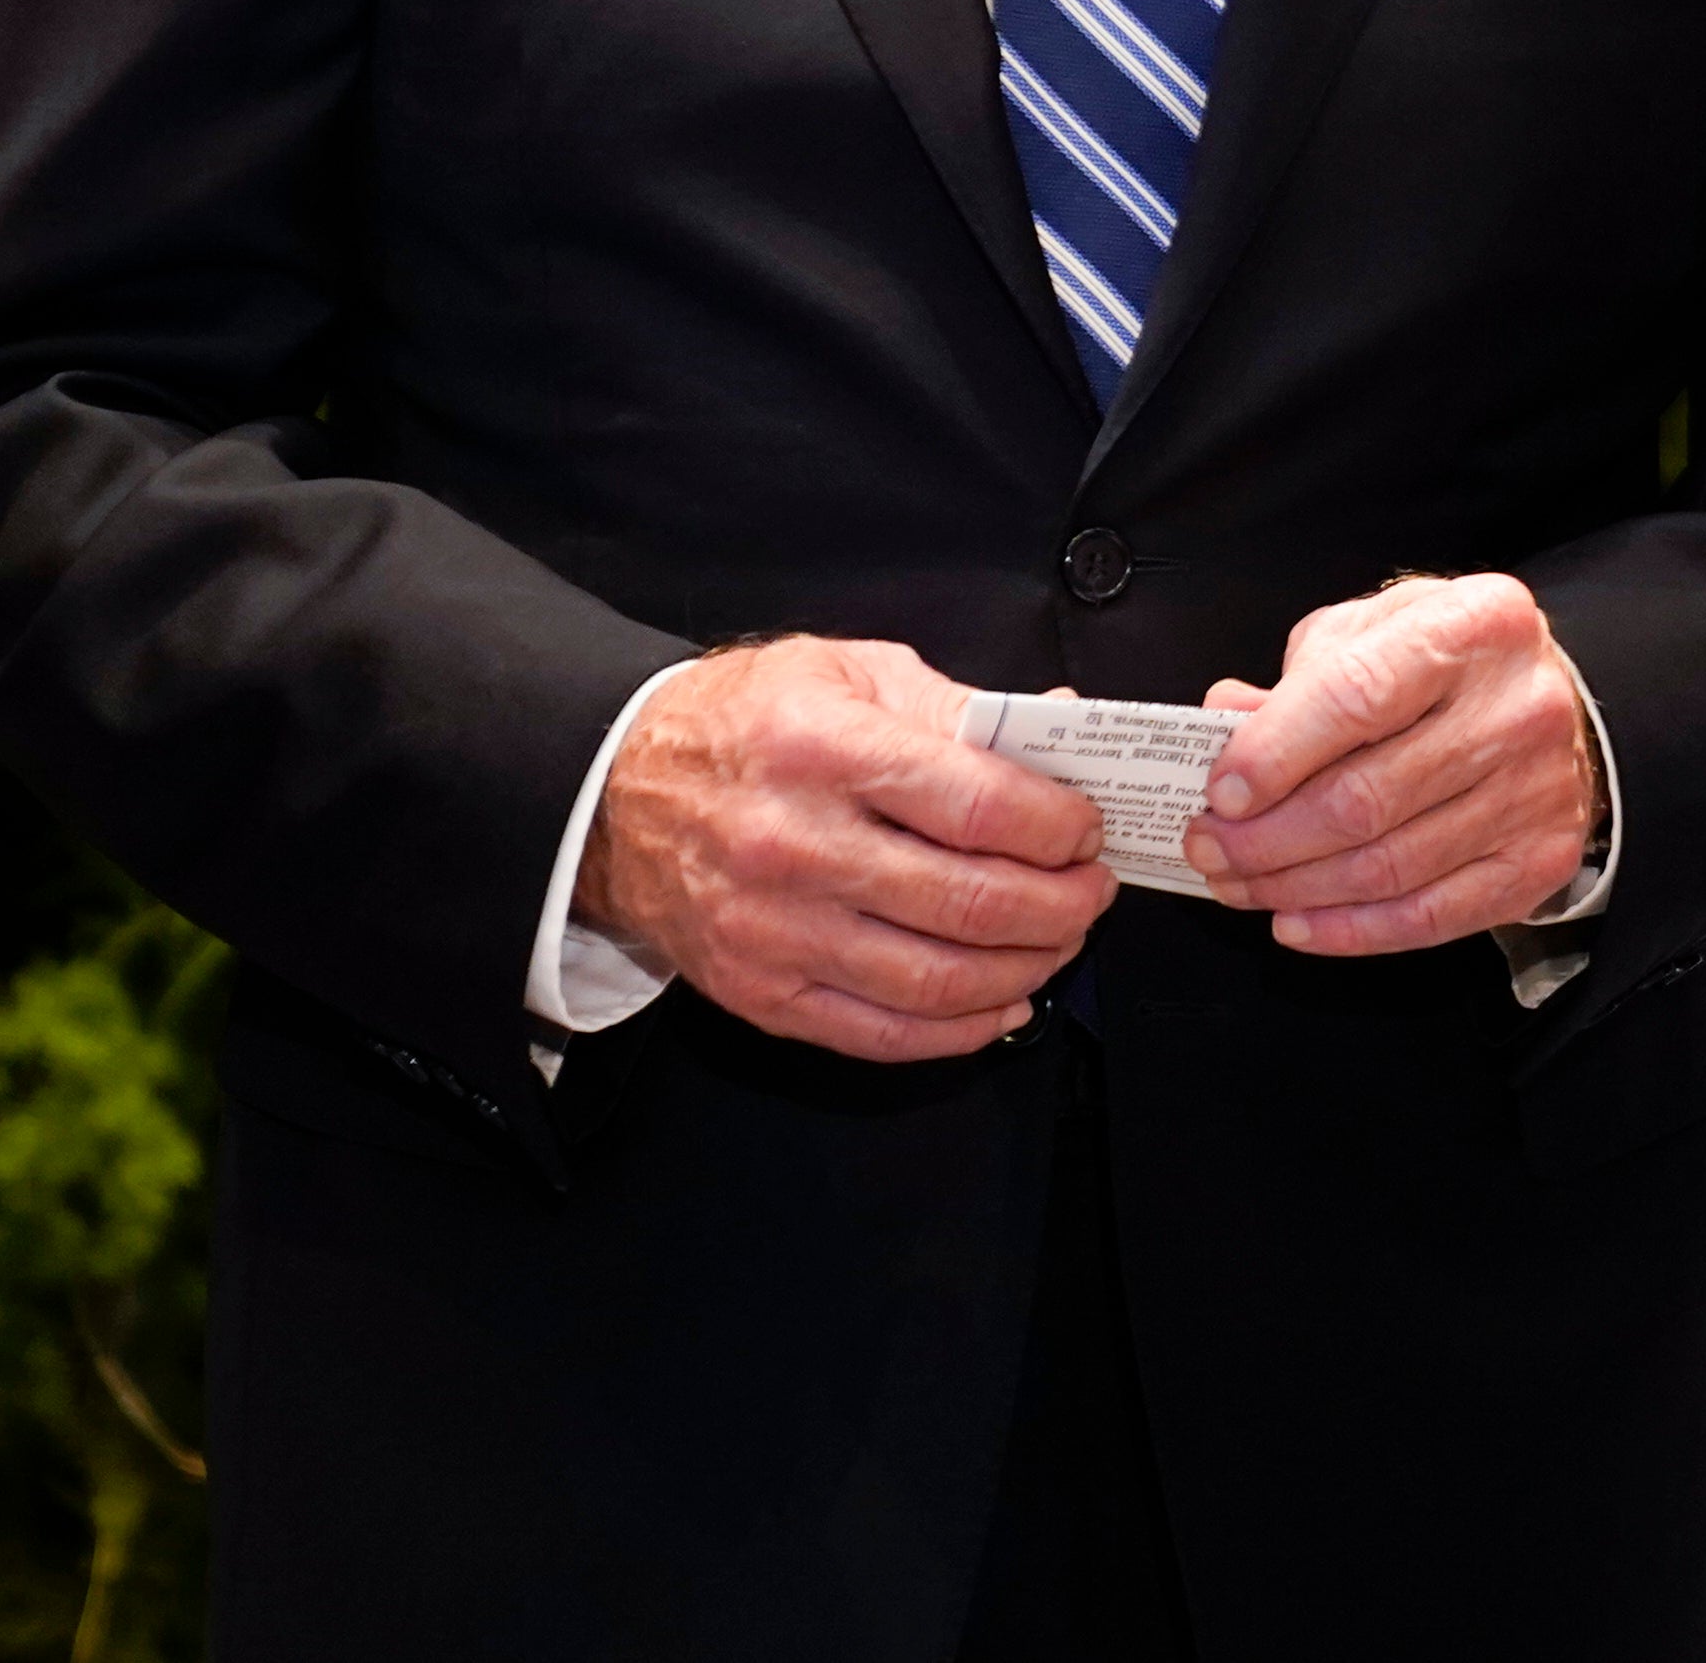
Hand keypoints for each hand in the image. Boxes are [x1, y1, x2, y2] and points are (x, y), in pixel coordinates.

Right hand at [577, 635, 1110, 1060]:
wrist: (614, 794)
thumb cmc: (740, 724)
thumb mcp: (846, 672)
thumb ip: (956, 709)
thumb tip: (1057, 735)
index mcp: (823, 750)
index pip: (977, 806)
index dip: (1058, 826)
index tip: (1086, 828)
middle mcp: (794, 846)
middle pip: (970, 902)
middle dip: (1062, 904)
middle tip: (1091, 888)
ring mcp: (774, 931)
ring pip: (937, 980)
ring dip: (1027, 967)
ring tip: (1059, 939)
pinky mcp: (760, 993)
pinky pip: (881, 1033)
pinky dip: (961, 1029)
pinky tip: (1004, 1001)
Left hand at [1183, 572, 1604, 953]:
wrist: (1541, 699)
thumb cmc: (1445, 664)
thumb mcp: (1371, 633)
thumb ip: (1298, 679)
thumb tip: (1222, 726)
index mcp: (1473, 626)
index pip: (1356, 696)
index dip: (1274, 755)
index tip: (1220, 793)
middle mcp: (1518, 707)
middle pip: (1367, 798)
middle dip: (1266, 837)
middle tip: (1209, 849)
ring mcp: (1538, 789)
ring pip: (1390, 866)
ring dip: (1294, 888)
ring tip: (1241, 884)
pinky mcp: (1541, 857)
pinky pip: (1432, 916)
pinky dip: (1351, 930)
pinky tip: (1297, 922)